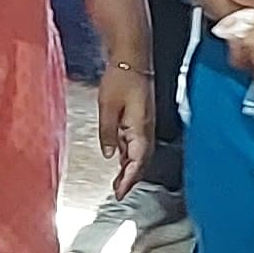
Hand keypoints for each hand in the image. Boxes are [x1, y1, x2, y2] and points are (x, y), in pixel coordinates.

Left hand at [96, 63, 151, 195]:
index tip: (121, 193)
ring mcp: (144, 124)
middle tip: (119, 193)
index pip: (138, 161)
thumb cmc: (122, 78)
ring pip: (139, 153)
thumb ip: (108, 132)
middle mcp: (146, 128)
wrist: (131, 59)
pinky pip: (136, 143)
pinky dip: (129, 155)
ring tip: (118, 182)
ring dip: (130, 169)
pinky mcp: (140, 119)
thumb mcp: (108, 106)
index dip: (130, 179)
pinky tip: (120, 160)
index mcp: (140, 127)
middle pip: (142, 161)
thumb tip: (109, 154)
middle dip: (131, 179)